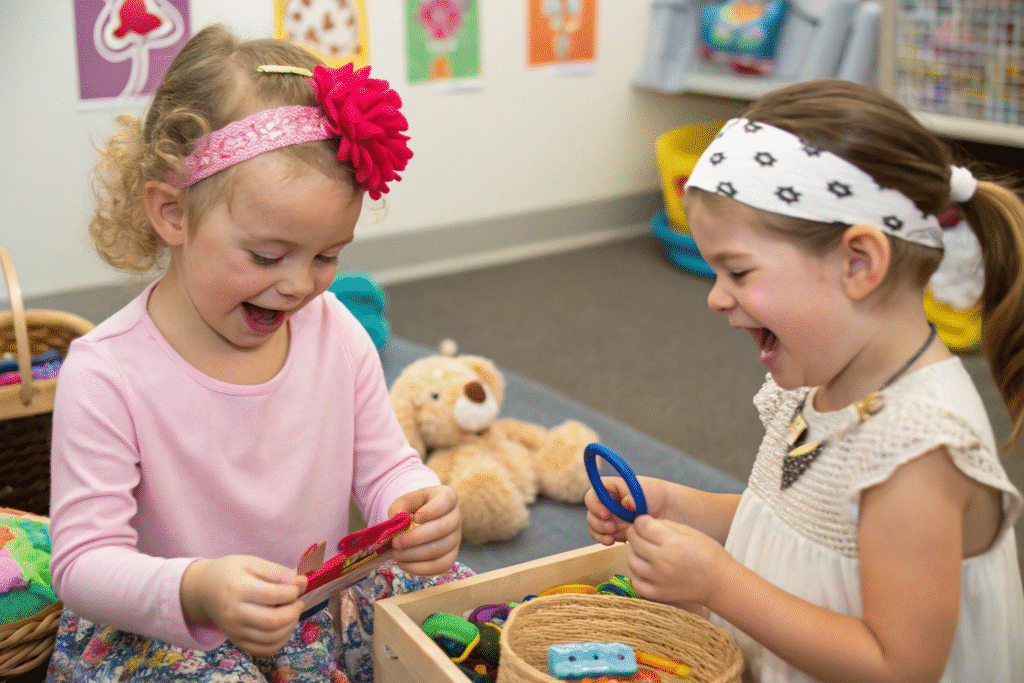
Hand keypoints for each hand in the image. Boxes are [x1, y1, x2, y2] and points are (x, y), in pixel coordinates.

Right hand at [180, 555, 306, 656]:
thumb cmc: (230, 572)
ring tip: (292, 613)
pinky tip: (284, 628)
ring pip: (270, 638)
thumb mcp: (251, 562)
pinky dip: (280, 642)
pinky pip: (263, 650)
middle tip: (298, 602)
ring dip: (290, 626)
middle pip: (272, 621)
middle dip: (294, 611)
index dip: (293, 591)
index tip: (299, 585)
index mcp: (238, 588)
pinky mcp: (237, 641)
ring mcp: (234, 630)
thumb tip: (302, 582)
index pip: (273, 595)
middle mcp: (234, 613)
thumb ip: (277, 572)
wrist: (203, 591)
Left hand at [388, 485, 460, 575]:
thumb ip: (399, 506)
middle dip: (415, 538)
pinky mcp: (451, 556)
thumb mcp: (406, 501)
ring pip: (439, 549)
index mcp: (448, 497)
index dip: (432, 510)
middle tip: (395, 542)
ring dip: (414, 554)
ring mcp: (456, 538)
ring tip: (396, 554)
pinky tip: (403, 564)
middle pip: (442, 528)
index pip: (446, 501)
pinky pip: (440, 566)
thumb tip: (396, 516)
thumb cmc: (415, 508)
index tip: (415, 518)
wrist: (422, 520)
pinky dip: (420, 568)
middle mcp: (456, 518)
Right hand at [586, 475, 669, 544]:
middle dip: (599, 522)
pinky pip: (601, 536)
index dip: (595, 505)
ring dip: (601, 532)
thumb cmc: (653, 494)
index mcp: (609, 488)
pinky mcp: (612, 530)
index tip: (606, 514)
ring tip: (613, 535)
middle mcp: (605, 502)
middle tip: (612, 527)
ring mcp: (608, 516)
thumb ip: (633, 497)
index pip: (592, 495)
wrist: (665, 509)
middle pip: (591, 513)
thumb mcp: (643, 491)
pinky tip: (612, 541)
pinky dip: (604, 539)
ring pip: (594, 526)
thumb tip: (626, 503)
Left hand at [624, 515, 731, 609]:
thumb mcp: (689, 531)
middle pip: (634, 541)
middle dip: (636, 533)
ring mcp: (659, 580)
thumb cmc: (707, 553)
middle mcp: (663, 562)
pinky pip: (636, 583)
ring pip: (631, 561)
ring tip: (647, 553)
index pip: (642, 526)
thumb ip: (665, 525)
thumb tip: (644, 522)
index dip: (641, 521)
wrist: (719, 582)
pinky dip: (638, 575)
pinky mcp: (658, 594)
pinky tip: (647, 570)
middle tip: (645, 535)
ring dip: (636, 554)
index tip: (646, 522)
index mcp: (672, 543)